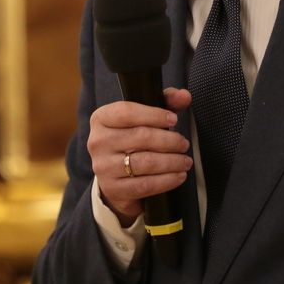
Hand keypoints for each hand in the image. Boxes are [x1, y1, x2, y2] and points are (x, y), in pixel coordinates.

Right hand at [88, 87, 192, 225]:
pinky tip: (179, 175)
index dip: (154, 115)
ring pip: (145, 162)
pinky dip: (167, 180)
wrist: (116, 174)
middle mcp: (98, 141)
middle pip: (141, 137)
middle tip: (184, 144)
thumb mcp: (145, 116)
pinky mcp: (113, 188)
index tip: (174, 119)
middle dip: (169, 140)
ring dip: (172, 161)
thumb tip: (184, 96)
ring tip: (186, 160)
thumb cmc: (133, 138)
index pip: (127, 112)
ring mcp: (103, 166)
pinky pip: (145, 184)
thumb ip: (166, 102)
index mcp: (101, 118)